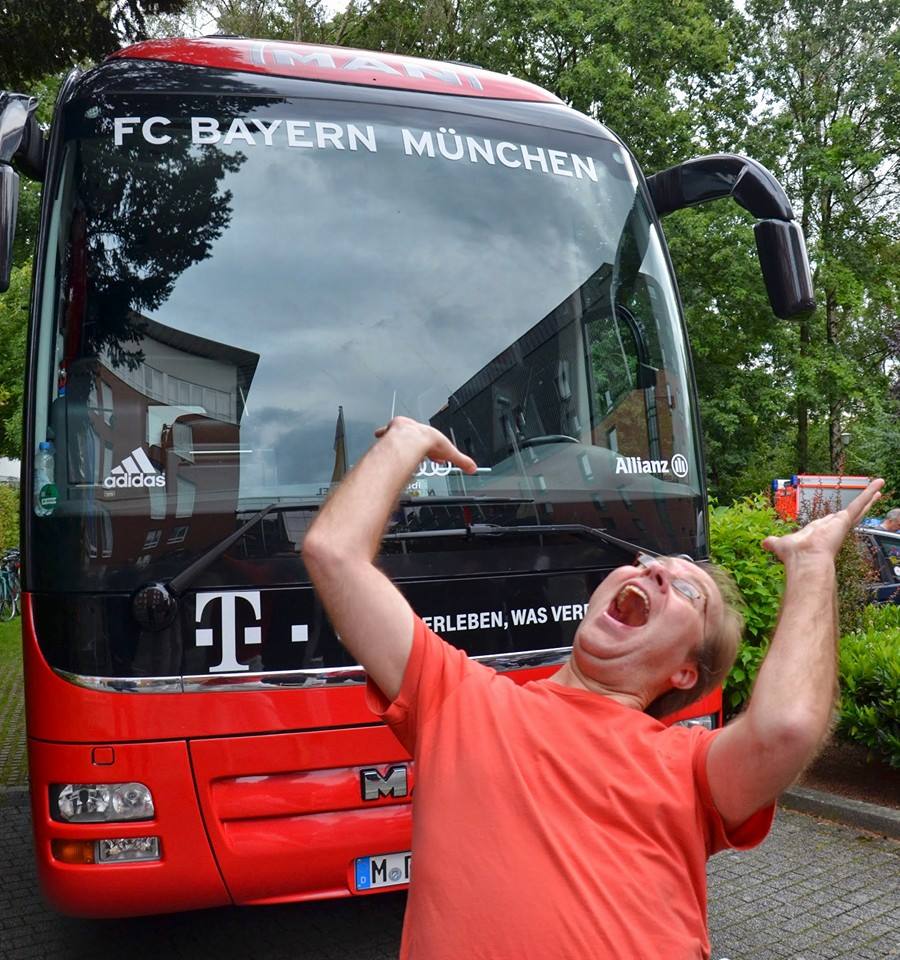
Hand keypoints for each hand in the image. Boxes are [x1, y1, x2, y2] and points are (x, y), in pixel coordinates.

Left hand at [374, 416, 478, 474]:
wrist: (412, 439)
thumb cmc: (428, 442)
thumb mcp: (449, 452)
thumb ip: (461, 461)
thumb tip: (472, 467)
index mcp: (427, 434)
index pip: (432, 441)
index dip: (433, 450)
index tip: (435, 457)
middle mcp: (414, 431)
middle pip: (415, 438)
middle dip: (416, 446)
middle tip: (416, 455)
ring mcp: (400, 432)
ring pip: (400, 436)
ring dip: (399, 443)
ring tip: (399, 452)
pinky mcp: (388, 433)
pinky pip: (384, 434)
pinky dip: (382, 436)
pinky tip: (380, 437)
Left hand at [762, 478, 883, 565]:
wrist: (805, 559)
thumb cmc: (794, 555)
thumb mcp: (780, 544)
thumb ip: (773, 542)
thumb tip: (764, 543)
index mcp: (819, 533)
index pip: (829, 522)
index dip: (834, 518)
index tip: (841, 515)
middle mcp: (832, 528)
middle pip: (848, 514)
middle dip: (859, 507)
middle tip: (871, 498)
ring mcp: (840, 524)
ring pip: (859, 507)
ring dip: (869, 496)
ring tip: (880, 485)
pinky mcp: (845, 520)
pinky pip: (860, 503)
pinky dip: (870, 492)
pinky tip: (879, 482)